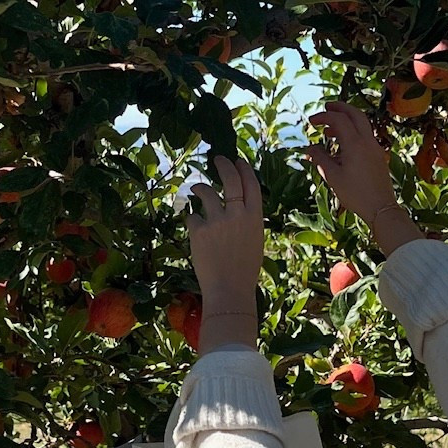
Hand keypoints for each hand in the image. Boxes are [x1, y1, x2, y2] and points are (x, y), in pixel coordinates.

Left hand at [186, 152, 264, 306]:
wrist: (229, 289)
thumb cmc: (244, 269)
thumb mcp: (255, 240)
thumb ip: (247, 219)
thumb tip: (237, 203)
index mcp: (255, 217)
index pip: (251, 184)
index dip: (244, 169)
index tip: (237, 160)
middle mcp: (237, 214)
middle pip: (230, 179)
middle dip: (223, 164)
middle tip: (217, 158)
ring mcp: (217, 221)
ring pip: (205, 192)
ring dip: (199, 188)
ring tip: (195, 190)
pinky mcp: (199, 230)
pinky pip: (192, 216)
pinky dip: (193, 221)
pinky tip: (196, 232)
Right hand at [306, 101, 422, 250]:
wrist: (381, 207)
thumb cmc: (355, 194)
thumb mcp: (332, 177)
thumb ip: (320, 159)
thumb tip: (309, 149)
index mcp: (355, 144)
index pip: (339, 120)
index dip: (324, 117)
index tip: (311, 122)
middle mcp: (367, 141)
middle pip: (355, 114)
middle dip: (340, 108)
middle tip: (326, 107)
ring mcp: (375, 147)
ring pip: (362, 124)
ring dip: (347, 120)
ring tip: (330, 130)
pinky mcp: (378, 155)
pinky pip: (365, 136)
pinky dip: (353, 132)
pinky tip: (342, 146)